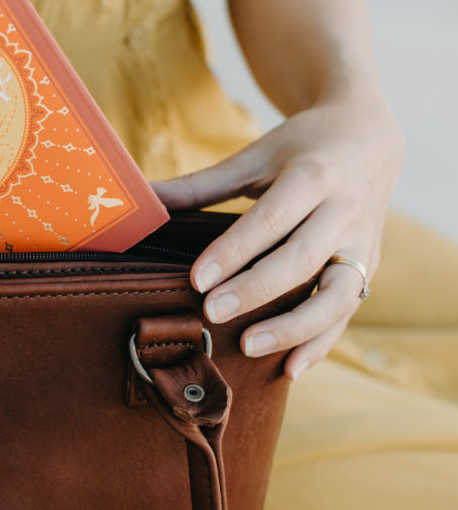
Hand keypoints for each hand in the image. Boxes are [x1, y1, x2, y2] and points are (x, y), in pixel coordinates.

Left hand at [151, 93, 403, 379]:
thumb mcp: (254, 157)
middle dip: (256, 290)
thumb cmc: (299, 150)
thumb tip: (140, 199)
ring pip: (337, 293)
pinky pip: (348, 311)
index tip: (197, 279)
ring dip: (294, 326)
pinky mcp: (369, 267)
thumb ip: (201, 185)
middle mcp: (345, 210)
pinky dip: (322, 343)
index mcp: (313, 176)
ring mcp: (363, 243)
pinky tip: (291, 369)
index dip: (234, 251)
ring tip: (249, 346)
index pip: (271, 219)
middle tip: (211, 312)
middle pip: (301, 258)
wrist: (369, 140)